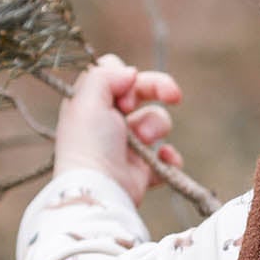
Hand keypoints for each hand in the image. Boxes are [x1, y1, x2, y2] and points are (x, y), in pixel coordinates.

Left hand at [54, 54, 184, 207]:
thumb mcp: (87, 100)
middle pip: (143, 90)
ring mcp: (129, 144)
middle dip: (159, 89)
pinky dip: (170, 157)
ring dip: (156, 127)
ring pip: (158, 120)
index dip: (127, 79)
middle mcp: (110, 120)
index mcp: (92, 103)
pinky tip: (163, 159)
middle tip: (173, 95)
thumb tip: (130, 72)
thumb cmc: (89, 144)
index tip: (123, 94)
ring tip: (144, 141)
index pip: (116, 74)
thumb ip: (106, 75)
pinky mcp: (145, 168)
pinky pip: (168, 155)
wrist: (101, 188)